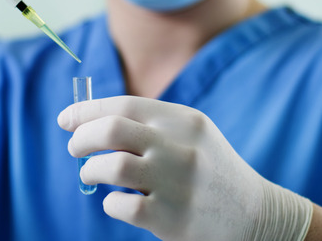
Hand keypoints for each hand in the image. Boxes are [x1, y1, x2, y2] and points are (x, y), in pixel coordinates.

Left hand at [58, 96, 311, 240]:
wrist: (256, 216)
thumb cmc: (210, 171)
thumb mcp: (191, 135)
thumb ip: (150, 123)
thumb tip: (89, 119)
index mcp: (184, 120)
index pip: (124, 105)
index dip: (87, 110)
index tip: (65, 119)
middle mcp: (180, 147)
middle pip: (111, 130)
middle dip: (82, 136)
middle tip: (74, 147)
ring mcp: (176, 183)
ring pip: (111, 166)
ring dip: (91, 170)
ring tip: (91, 174)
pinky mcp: (171, 218)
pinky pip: (121, 205)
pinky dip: (110, 203)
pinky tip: (117, 202)